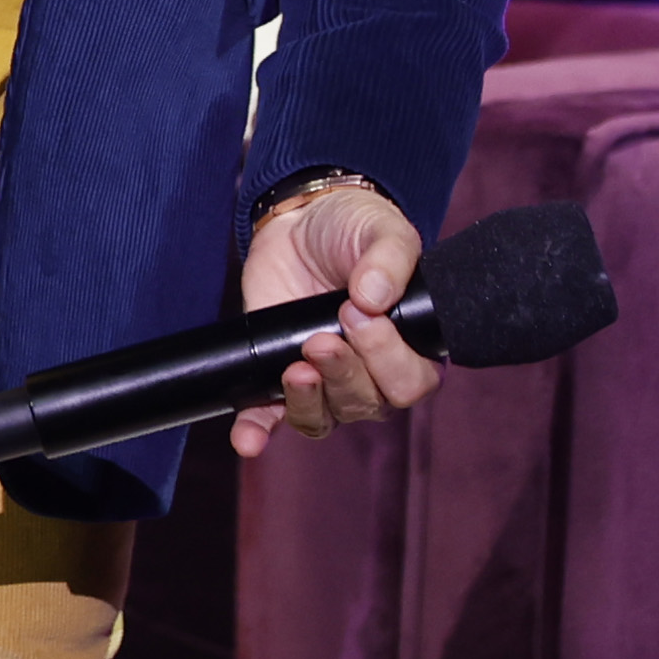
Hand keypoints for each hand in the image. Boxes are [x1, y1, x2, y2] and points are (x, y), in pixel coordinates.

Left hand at [229, 183, 440, 459]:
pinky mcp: (279, 376)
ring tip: (295, 368)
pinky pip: (270, 417)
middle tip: (322, 337)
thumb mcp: (383, 228)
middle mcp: (370, 374)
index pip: (411, 382)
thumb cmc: (355, 227)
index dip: (388, 360)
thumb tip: (374, 295)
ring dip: (307, 401)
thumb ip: (391, 257)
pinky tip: (247, 439)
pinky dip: (258, 430)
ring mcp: (324, 379)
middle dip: (343, 374)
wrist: (301, 218)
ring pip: (323, 417)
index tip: (362, 316)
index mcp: (408, 346)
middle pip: (366, 404)